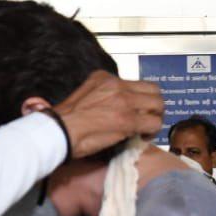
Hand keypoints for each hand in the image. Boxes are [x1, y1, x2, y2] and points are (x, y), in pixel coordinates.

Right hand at [46, 72, 164, 158]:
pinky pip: (154, 122)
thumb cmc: (64, 120)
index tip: (136, 109)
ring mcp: (124, 101)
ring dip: (155, 117)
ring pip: (158, 104)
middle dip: (154, 105)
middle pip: (153, 90)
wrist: (58, 130)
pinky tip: (142, 137)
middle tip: (148, 118)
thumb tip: (115, 108)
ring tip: (146, 129)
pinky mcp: (128, 119)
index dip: (140, 98)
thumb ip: (103, 96)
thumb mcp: (85, 95)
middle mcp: (117, 84)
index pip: (135, 83)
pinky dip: (152, 131)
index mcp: (104, 77)